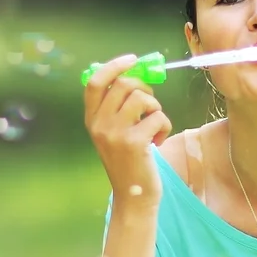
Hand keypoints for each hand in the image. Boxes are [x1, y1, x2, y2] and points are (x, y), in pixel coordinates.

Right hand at [84, 54, 172, 208]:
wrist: (133, 197)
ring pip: (142, 97)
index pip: (95, 81)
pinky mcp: (134, 142)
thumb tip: (135, 74)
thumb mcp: (112, 132)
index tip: (132, 60)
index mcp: (91, 119)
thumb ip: (117, 107)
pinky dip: (164, 125)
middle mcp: (99, 124)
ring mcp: (115, 133)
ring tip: (154, 124)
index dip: (114, 66)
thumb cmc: (127, 160)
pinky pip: (158, 116)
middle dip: (144, 87)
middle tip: (150, 104)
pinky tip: (157, 140)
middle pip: (123, 84)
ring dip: (155, 107)